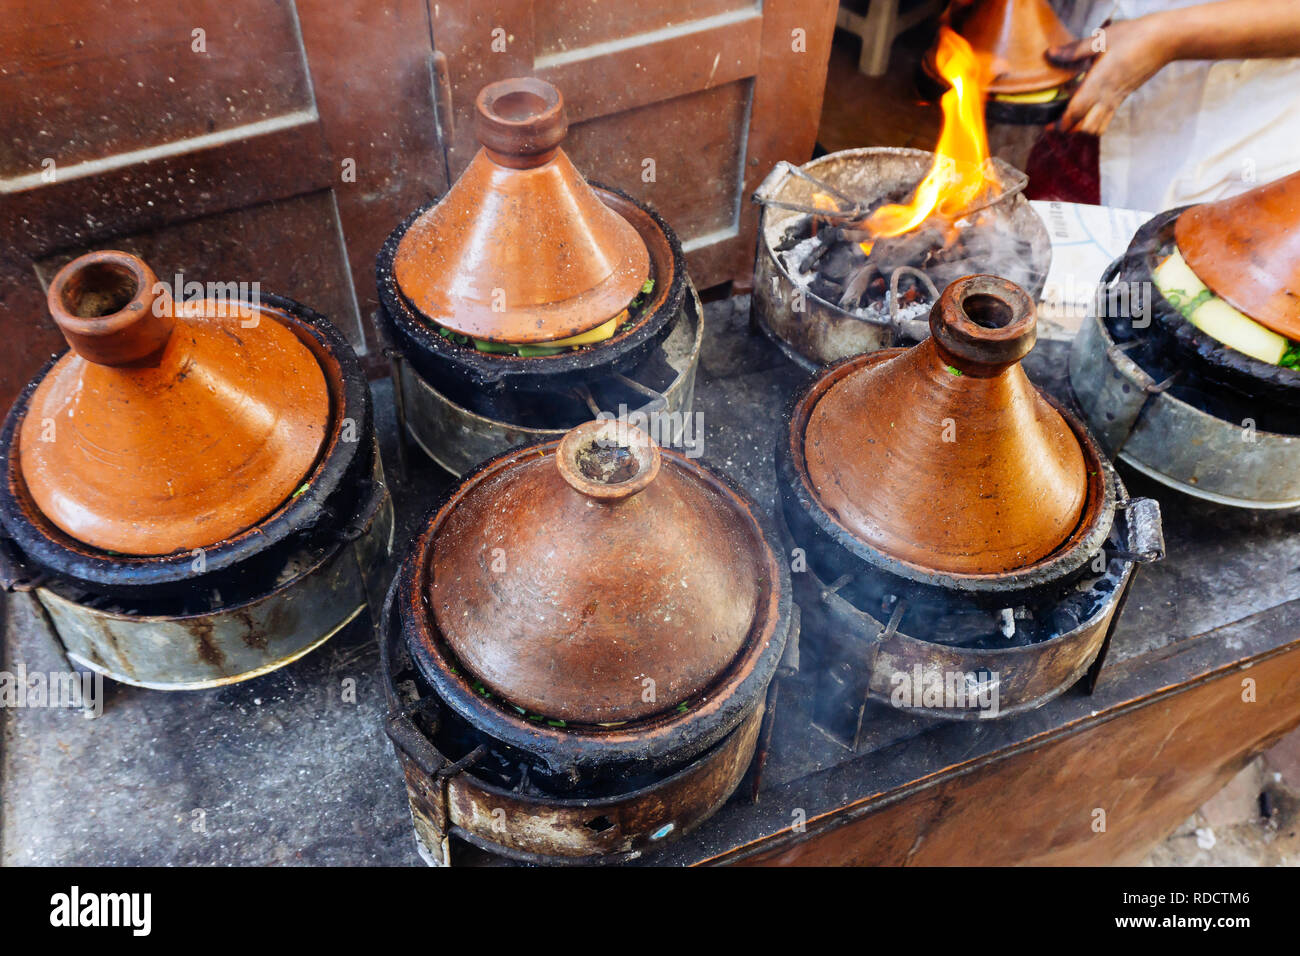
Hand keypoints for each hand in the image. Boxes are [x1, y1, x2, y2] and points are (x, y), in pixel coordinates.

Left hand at [1048, 17, 1174, 135]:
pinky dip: (1094, 122)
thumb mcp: (1100, 39)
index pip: (1075, 113)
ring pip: (1097, 128)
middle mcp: (1107, 96)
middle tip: (1055, 122)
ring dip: (1082, 128)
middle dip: (1068, 129)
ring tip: (1070, 118)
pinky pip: (1107, 119)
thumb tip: (1050, 54)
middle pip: (1084, 127)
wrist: (1165, 40)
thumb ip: (1074, 50)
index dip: (1061, 123)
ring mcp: (1117, 99)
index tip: (1048, 124)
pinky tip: (1088, 109)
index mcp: (1099, 83)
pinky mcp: (1123, 98)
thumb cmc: (1133, 36)